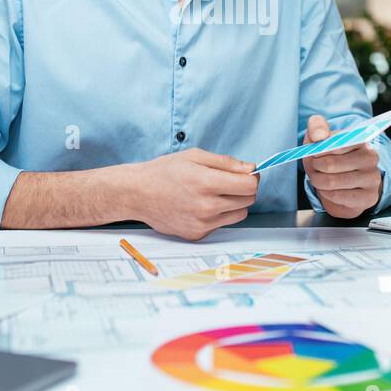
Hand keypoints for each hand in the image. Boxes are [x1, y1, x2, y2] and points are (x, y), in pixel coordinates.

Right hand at [128, 148, 256, 240]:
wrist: (138, 193)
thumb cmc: (164, 172)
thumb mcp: (195, 156)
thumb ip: (226, 162)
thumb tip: (251, 169)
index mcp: (206, 182)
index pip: (249, 185)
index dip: (252, 177)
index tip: (246, 174)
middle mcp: (206, 206)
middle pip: (248, 200)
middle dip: (244, 189)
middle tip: (229, 182)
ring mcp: (202, 223)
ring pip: (239, 214)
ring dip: (234, 203)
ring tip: (215, 194)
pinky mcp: (197, 234)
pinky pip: (222, 224)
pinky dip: (219, 215)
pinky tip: (201, 206)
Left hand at [301, 115, 381, 218]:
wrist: (340, 183)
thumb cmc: (329, 157)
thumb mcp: (320, 138)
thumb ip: (317, 128)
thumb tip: (319, 135)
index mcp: (360, 140)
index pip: (336, 142)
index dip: (318, 150)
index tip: (313, 154)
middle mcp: (370, 158)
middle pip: (330, 164)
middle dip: (315, 168)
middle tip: (314, 168)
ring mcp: (372, 178)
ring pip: (332, 182)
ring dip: (318, 182)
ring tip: (319, 179)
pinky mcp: (369, 197)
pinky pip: (338, 197)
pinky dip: (326, 195)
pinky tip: (329, 191)